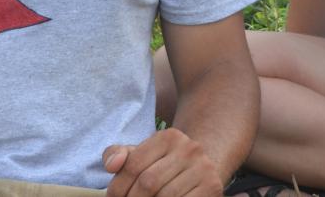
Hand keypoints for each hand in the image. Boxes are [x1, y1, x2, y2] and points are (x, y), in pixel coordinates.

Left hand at [103, 128, 223, 196]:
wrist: (202, 168)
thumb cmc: (162, 165)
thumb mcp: (142, 154)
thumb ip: (119, 155)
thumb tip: (111, 165)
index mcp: (168, 137)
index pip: (133, 165)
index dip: (117, 188)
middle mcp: (189, 148)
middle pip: (148, 183)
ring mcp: (203, 168)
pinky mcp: (212, 187)